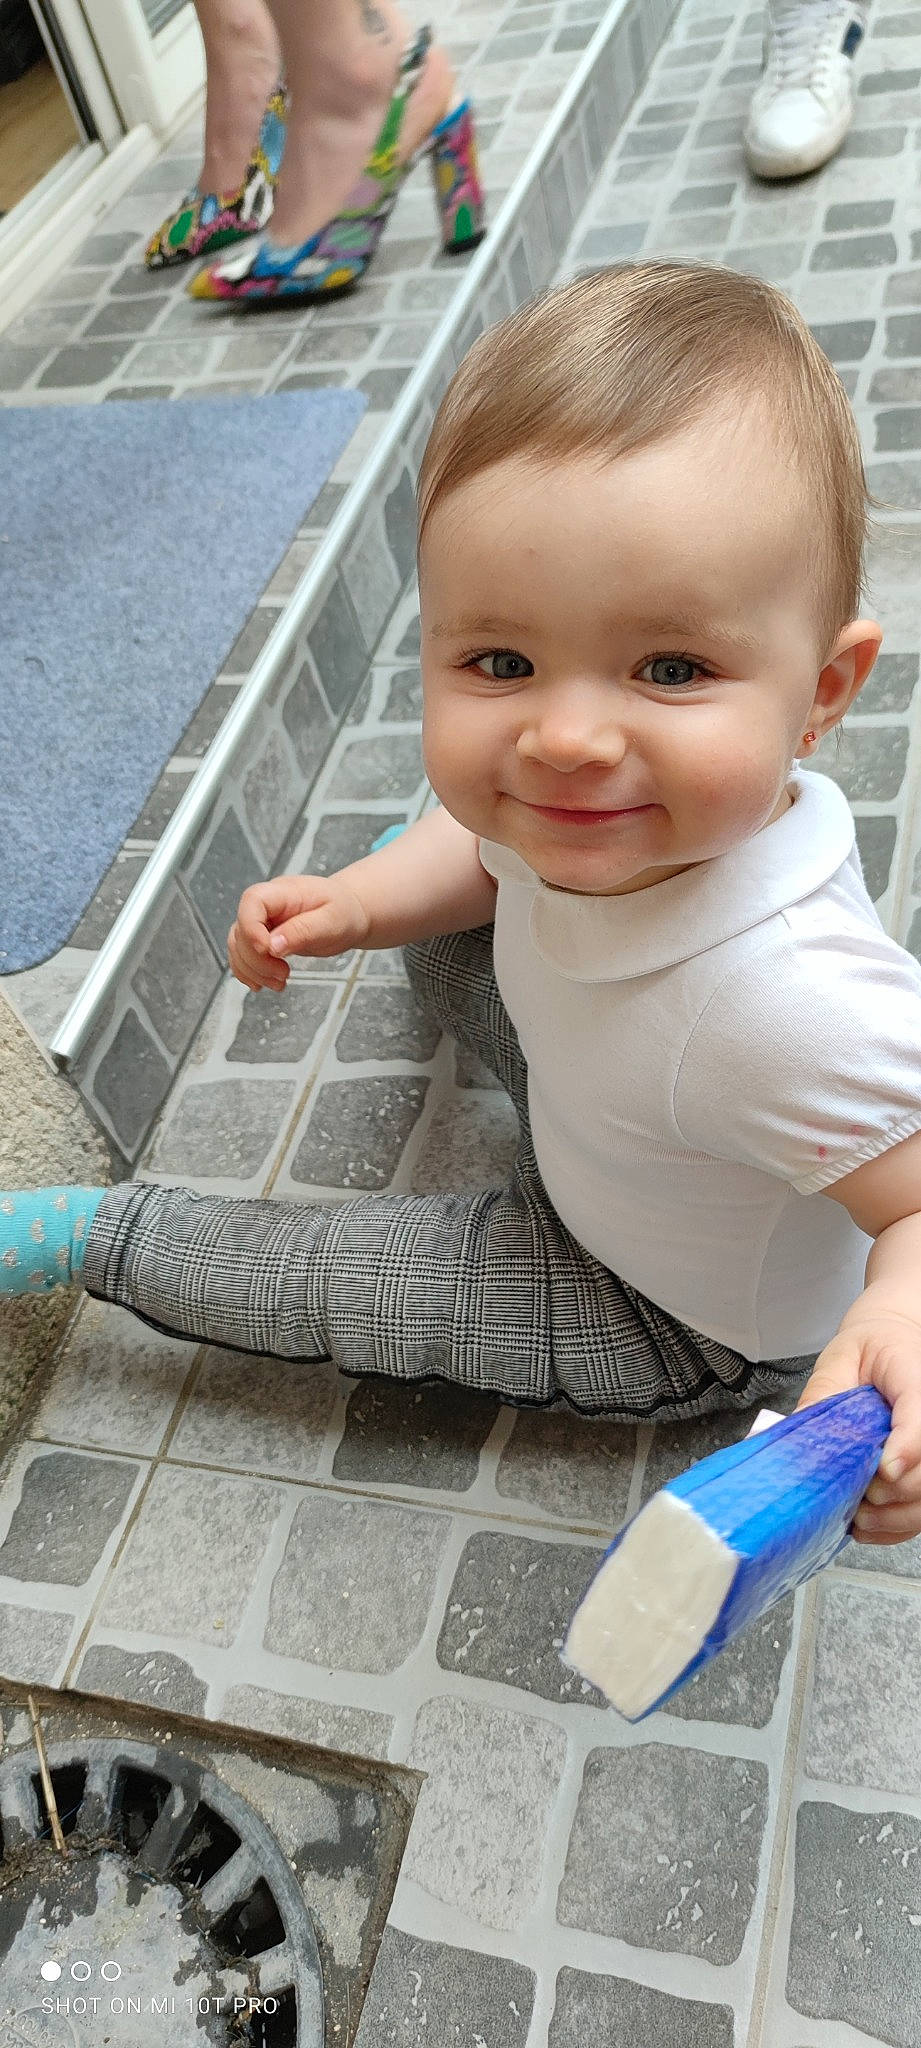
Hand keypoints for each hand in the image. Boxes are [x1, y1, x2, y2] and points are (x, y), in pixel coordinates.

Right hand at [228, 873, 370, 991]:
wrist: (349, 913)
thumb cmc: (343, 911)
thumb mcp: (332, 920)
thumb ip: (302, 931)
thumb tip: (273, 946)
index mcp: (283, 892)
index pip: (252, 901)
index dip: (251, 928)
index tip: (266, 950)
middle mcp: (267, 905)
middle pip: (241, 930)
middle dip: (257, 959)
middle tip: (283, 974)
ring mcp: (262, 922)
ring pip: (238, 947)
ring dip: (254, 970)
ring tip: (279, 982)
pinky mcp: (262, 939)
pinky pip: (243, 956)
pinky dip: (250, 973)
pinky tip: (265, 983)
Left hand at [795, 1314, 920, 1544]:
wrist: (892, 1347)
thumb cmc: (870, 1352)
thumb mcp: (841, 1359)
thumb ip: (825, 1392)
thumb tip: (801, 1430)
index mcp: (916, 1378)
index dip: (907, 1448)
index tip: (884, 1471)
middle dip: (895, 1491)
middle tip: (860, 1495)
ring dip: (896, 1516)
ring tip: (860, 1515)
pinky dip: (897, 1526)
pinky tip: (869, 1523)